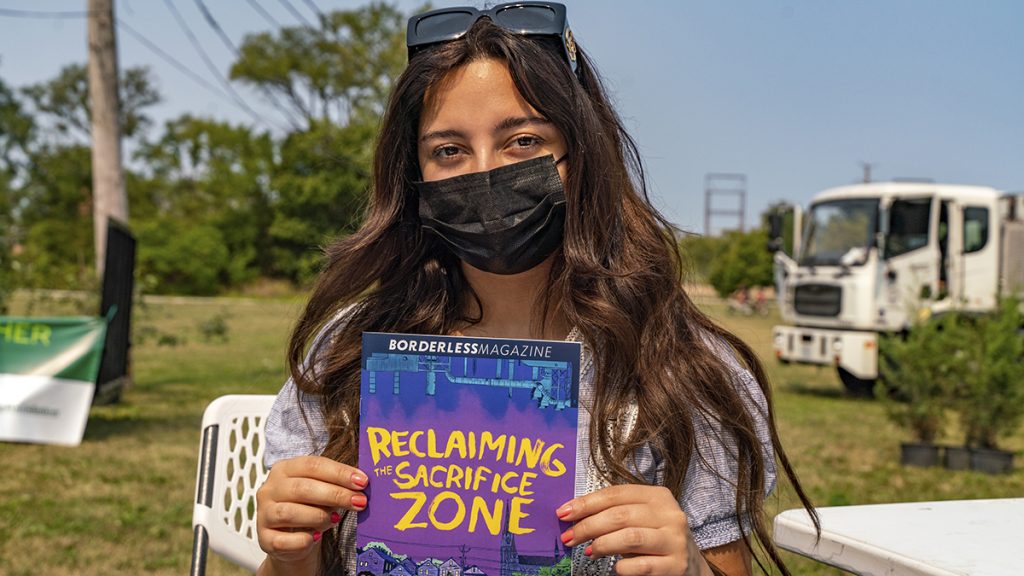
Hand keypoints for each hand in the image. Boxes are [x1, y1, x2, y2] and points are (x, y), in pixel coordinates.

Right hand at [256, 456, 368, 568]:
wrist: (292, 540)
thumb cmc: (311, 508)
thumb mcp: (322, 492)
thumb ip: (337, 486)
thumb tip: (362, 484)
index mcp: (284, 469)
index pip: (313, 465)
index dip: (339, 473)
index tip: (362, 482)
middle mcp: (270, 489)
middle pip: (303, 488)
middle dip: (336, 494)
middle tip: (359, 501)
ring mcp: (263, 513)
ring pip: (290, 513)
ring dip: (319, 517)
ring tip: (336, 519)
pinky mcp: (264, 538)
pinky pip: (283, 540)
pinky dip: (303, 540)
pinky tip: (316, 537)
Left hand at [557, 485, 707, 575]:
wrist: (689, 567)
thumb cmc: (655, 538)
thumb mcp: (640, 518)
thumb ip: (615, 513)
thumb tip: (573, 515)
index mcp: (658, 496)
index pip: (616, 494)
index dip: (586, 503)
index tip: (563, 513)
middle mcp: (670, 515)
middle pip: (619, 515)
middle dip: (588, 526)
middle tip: (569, 537)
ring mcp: (675, 540)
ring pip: (630, 538)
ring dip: (602, 545)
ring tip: (588, 552)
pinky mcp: (676, 565)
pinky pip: (640, 565)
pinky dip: (622, 567)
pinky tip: (615, 568)